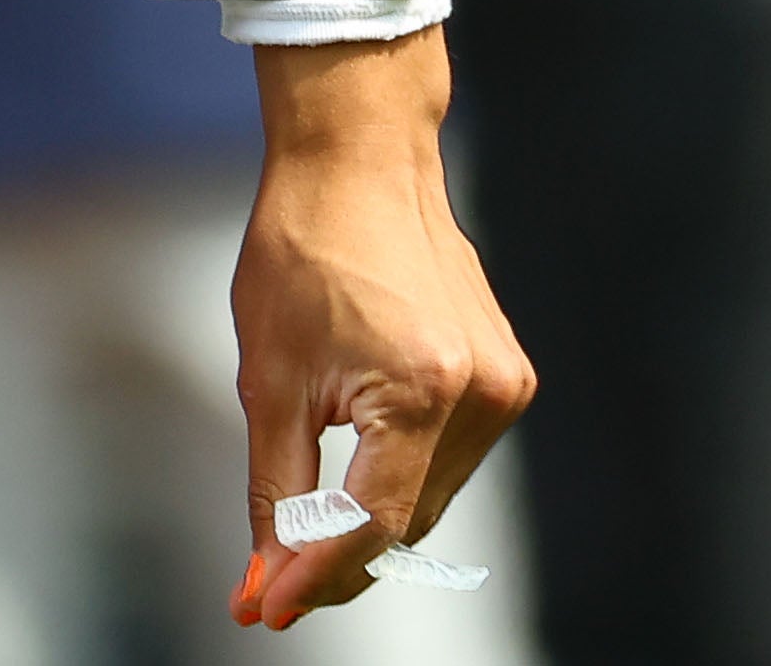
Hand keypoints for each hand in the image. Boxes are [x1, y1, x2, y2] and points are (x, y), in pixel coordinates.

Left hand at [227, 32, 532, 632]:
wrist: (359, 164)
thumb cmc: (304, 250)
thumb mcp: (269, 378)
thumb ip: (275, 490)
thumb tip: (266, 576)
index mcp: (425, 389)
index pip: (372, 523)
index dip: (315, 574)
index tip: (265, 607)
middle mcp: (481, 394)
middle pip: (408, 521)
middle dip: (338, 559)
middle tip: (271, 584)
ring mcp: (504, 385)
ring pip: (431, 498)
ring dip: (370, 523)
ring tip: (302, 532)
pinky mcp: (505, 375)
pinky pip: (449, 459)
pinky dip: (400, 479)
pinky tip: (354, 478)